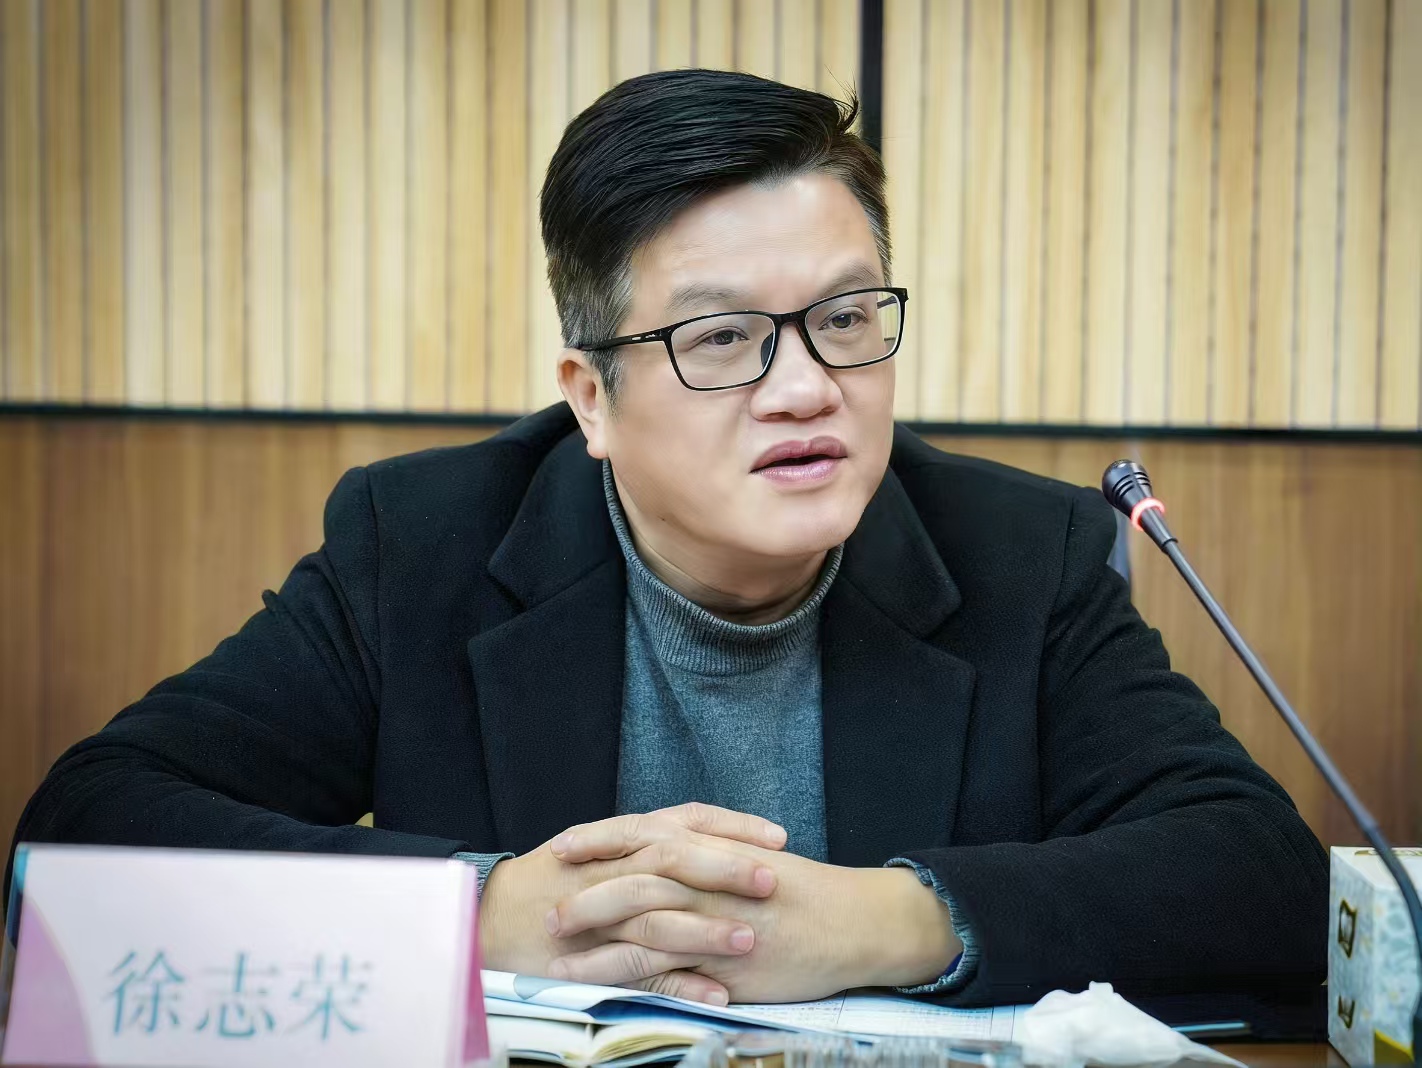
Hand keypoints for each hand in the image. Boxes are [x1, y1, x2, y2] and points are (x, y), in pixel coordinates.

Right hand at [478, 803, 788, 1002]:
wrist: (490, 915)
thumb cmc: (556, 880)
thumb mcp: (606, 848)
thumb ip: (653, 841)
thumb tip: (710, 837)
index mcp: (623, 839)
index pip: (686, 822)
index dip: (733, 827)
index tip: (778, 836)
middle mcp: (615, 868)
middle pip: (676, 860)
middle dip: (726, 868)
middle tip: (772, 880)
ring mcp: (602, 916)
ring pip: (659, 917)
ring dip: (707, 929)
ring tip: (750, 939)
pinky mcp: (591, 960)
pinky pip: (638, 972)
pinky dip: (678, 983)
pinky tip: (717, 994)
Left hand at [546, 838, 961, 1003]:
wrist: (854, 922)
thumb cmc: (807, 893)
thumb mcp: (753, 858)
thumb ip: (710, 854)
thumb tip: (672, 851)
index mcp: (713, 845)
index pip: (644, 833)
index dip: (600, 838)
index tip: (562, 845)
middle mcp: (708, 876)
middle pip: (632, 873)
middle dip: (585, 886)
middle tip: (545, 900)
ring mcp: (713, 918)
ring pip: (639, 919)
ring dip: (593, 931)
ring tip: (555, 943)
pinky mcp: (721, 960)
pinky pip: (663, 966)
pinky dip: (623, 973)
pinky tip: (596, 982)